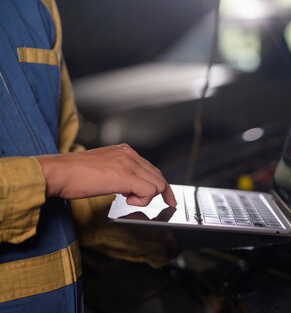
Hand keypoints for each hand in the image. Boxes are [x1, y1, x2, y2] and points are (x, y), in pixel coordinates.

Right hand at [36, 144, 175, 206]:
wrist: (57, 173)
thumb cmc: (73, 174)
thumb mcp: (103, 167)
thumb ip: (120, 172)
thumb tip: (131, 187)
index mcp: (124, 150)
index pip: (151, 168)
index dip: (162, 184)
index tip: (168, 196)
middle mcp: (129, 154)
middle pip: (158, 175)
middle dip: (165, 193)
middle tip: (168, 204)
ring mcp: (128, 164)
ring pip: (157, 184)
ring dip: (147, 197)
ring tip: (129, 199)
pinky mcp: (125, 176)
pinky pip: (149, 191)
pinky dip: (143, 200)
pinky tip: (128, 200)